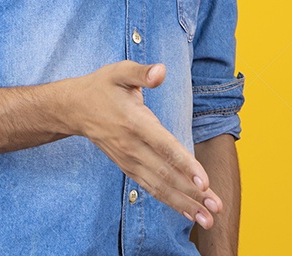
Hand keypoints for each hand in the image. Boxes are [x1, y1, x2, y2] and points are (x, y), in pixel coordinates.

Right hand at [68, 60, 222, 227]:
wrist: (74, 109)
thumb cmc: (101, 87)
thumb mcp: (119, 72)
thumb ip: (141, 72)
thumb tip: (161, 71)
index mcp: (135, 122)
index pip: (163, 146)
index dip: (185, 164)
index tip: (204, 182)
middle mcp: (132, 146)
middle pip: (166, 174)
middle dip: (193, 193)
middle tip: (217, 208)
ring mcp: (129, 160)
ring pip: (160, 187)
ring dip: (185, 205)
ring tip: (208, 220)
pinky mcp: (128, 168)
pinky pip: (151, 188)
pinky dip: (170, 202)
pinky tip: (188, 213)